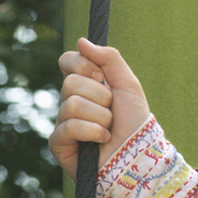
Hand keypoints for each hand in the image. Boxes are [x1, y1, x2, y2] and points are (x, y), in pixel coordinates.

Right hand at [51, 37, 151, 175]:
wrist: (139, 156)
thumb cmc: (134, 123)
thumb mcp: (127, 84)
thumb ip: (109, 59)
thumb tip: (81, 41)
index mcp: (84, 86)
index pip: (67, 61)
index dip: (82, 65)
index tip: (100, 76)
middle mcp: (70, 102)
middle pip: (70, 83)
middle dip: (100, 96)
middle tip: (111, 110)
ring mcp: (62, 123)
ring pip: (72, 104)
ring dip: (100, 117)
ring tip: (109, 129)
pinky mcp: (58, 144)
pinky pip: (70, 126)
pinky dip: (93, 132)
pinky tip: (101, 141)